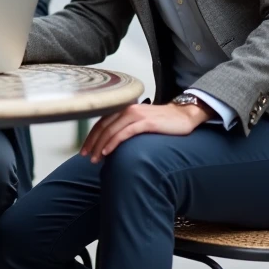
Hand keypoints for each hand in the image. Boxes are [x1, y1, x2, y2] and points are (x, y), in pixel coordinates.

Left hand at [80, 102, 210, 163]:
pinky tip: (106, 152)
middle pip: (103, 127)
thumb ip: (126, 128)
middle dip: (92, 143)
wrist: (184, 116)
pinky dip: (113, 143)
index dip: (91, 137)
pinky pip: (124, 133)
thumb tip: (112, 144)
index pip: (101, 123)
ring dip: (100, 146)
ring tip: (94, 159)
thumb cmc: (162, 122)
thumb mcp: (140, 123)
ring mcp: (136, 115)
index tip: (84, 150)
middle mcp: (128, 110)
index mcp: (124, 109)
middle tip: (85, 156)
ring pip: (111, 131)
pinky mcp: (146, 122)